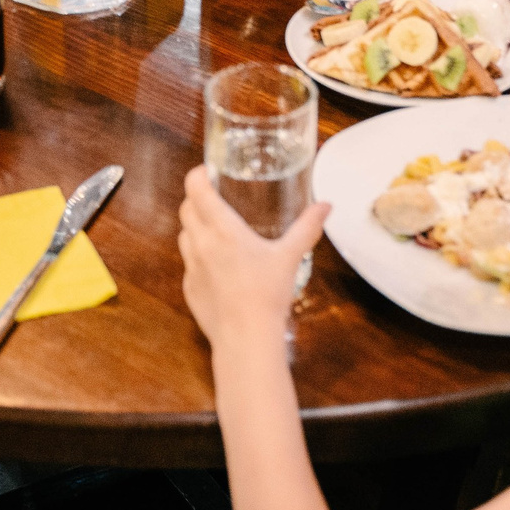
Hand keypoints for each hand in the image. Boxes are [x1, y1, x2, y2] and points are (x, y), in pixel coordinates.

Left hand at [178, 165, 327, 354]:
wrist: (246, 338)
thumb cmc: (267, 294)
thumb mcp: (290, 256)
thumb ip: (307, 228)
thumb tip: (325, 207)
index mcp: (222, 229)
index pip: (195, 188)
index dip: (197, 175)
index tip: (206, 172)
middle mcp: (200, 243)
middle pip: (186, 209)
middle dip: (197, 199)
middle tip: (214, 198)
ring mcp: (191, 267)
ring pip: (184, 236)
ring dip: (195, 227)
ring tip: (216, 231)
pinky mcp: (189, 288)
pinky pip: (188, 264)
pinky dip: (198, 257)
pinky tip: (218, 267)